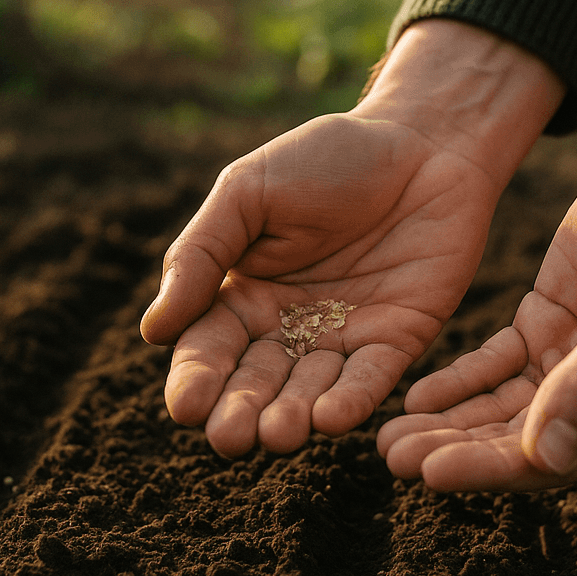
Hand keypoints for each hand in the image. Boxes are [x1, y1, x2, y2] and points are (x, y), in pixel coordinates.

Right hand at [141, 20, 562, 456]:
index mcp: (242, 295)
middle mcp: (289, 328)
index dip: (197, 380)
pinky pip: (371, 377)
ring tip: (278, 434)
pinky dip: (351, 400)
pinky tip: (330, 419)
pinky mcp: (398, 339)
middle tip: (230, 438)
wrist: (423, 138)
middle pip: (256, 382)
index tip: (188, 407)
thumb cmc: (326, 156)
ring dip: (292, 416)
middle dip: (240, 412)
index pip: (209, 348)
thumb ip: (201, 254)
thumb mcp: (248, 191)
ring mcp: (343, 338)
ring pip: (310, 390)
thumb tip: (153, 330)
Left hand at [377, 6, 576, 489]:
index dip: (494, 469)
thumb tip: (547, 459)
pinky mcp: (550, 327)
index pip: (563, 458)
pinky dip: (460, 382)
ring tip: (388, 439)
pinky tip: (416, 395)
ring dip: (451, 425)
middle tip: (392, 457)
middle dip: (459, 451)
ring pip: (505, 409)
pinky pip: (498, 367)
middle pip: (525, 442)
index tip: (431, 473)